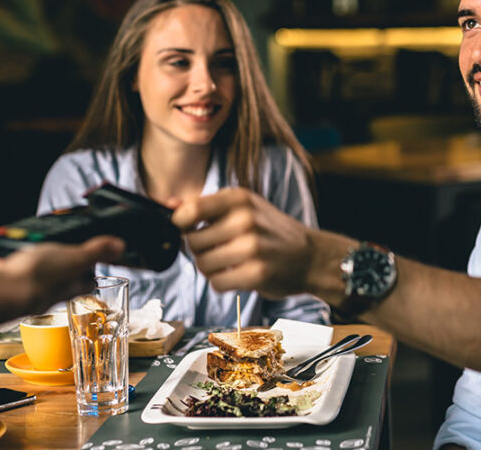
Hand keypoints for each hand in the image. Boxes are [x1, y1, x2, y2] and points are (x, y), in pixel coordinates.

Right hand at [0, 236, 124, 314]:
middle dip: (45, 267)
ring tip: (7, 255)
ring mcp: (14, 294)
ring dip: (10, 265)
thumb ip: (94, 252)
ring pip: (14, 278)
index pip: (82, 282)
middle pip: (48, 281)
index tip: (89, 265)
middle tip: (42, 254)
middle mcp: (40, 294)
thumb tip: (119, 246)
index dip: (87, 272)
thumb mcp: (72, 258)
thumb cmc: (36, 280)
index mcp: (65, 286)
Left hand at [173, 188, 311, 296]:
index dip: (182, 224)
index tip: (191, 230)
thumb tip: (169, 204)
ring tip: (228, 264)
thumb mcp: (245, 206)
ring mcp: (252, 247)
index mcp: (239, 198)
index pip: (189, 210)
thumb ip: (208, 206)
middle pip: (192, 241)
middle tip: (216, 251)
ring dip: (210, 269)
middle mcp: (245, 219)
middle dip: (199, 251)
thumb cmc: (271, 231)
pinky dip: (222, 283)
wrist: (311, 256)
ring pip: (202, 264)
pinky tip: (237, 276)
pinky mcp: (256, 274)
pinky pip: (216, 283)